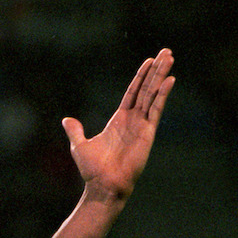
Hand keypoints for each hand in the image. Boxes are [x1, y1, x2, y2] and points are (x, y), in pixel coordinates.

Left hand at [62, 49, 174, 202]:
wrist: (103, 185)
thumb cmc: (93, 170)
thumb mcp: (80, 145)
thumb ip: (76, 130)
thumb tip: (66, 120)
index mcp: (119, 120)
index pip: (133, 92)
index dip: (141, 77)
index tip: (150, 61)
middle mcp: (133, 120)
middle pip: (147, 88)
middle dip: (156, 70)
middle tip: (167, 52)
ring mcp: (142, 125)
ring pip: (153, 94)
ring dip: (162, 76)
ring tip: (170, 57)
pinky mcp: (148, 132)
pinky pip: (156, 109)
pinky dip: (163, 94)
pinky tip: (169, 80)